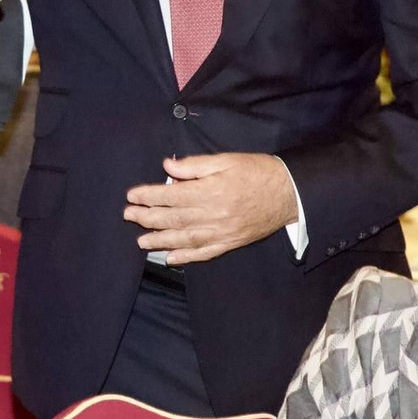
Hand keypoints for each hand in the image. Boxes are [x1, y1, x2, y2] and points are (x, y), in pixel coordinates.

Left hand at [124, 153, 296, 264]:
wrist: (289, 193)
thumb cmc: (256, 172)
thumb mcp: (226, 160)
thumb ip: (195, 165)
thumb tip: (167, 167)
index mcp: (210, 191)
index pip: (171, 195)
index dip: (149, 196)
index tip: (132, 195)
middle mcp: (212, 215)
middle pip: (173, 219)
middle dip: (147, 218)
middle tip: (128, 216)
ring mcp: (221, 232)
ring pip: (184, 239)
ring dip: (160, 241)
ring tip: (141, 241)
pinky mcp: (230, 243)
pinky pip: (204, 253)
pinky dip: (186, 257)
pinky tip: (170, 258)